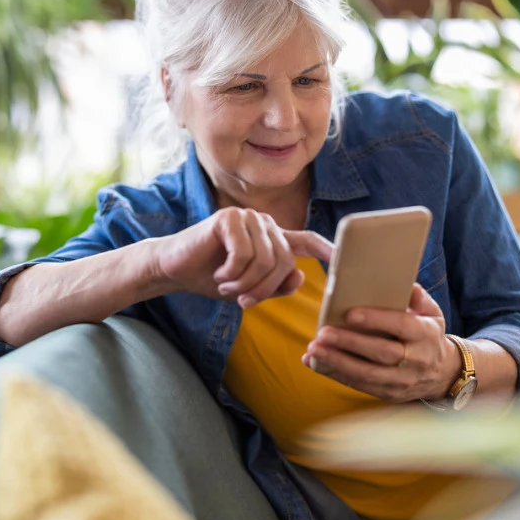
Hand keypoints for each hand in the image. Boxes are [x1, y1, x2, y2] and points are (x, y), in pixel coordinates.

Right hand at [154, 207, 332, 307]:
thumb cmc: (212, 277)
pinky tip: (218, 273)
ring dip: (245, 283)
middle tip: (243, 302)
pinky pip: (244, 253)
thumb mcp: (248, 289)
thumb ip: (275, 286)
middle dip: (265, 288)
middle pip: (284, 261)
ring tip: (226, 286)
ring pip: (265, 259)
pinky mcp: (229, 218)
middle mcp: (264, 224)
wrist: (175, 269)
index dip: (327, 250)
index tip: (343, 263)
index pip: (307, 241)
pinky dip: (232, 272)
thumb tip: (299, 277)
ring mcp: (247, 218)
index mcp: (273, 238)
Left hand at [302, 284, 461, 402]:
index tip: (349, 313)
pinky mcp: (389, 394)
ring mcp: (402, 380)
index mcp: (425, 335)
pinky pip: (360, 386)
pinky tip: (316, 363)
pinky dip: (336, 375)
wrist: (443, 374)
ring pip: (368, 374)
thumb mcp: (431, 313)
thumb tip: (404, 284)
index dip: (376, 320)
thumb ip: (417, 297)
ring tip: (314, 349)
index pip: (402, 326)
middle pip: (381, 352)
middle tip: (323, 333)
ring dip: (338, 362)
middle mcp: (416, 360)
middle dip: (350, 343)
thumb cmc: (428, 335)